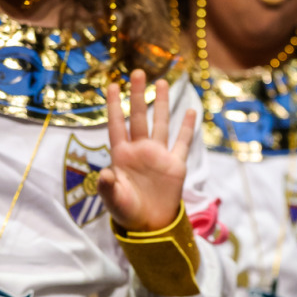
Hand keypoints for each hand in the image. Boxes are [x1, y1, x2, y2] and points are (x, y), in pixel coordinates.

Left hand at [100, 70, 197, 231]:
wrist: (149, 223)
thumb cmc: (126, 210)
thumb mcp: (113, 200)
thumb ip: (108, 186)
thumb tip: (105, 173)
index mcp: (121, 155)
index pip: (117, 124)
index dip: (114, 105)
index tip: (112, 85)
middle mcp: (140, 149)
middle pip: (139, 117)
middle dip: (138, 95)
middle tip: (138, 73)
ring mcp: (159, 155)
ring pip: (160, 123)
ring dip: (161, 103)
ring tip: (162, 82)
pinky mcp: (175, 164)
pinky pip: (182, 143)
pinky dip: (187, 127)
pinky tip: (190, 111)